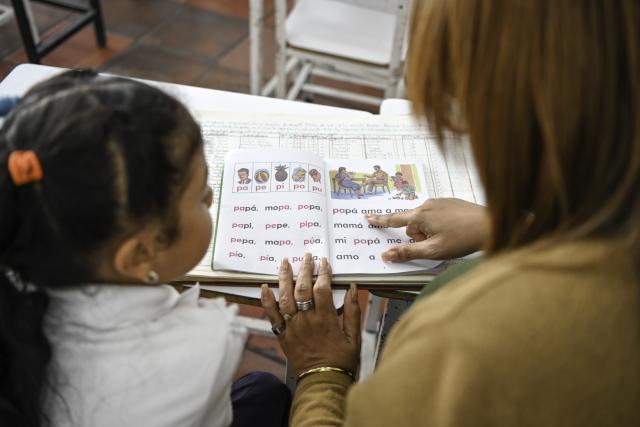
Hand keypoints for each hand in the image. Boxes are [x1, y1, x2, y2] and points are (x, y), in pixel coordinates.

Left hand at [260, 254, 360, 375]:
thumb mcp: (354, 337)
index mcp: (325, 320)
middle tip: (306, 257)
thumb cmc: (341, 361)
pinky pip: (271, 315)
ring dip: (284, 278)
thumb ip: (353, 312)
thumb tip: (353, 289)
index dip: (322, 273)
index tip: (323, 262)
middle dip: (304, 270)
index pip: (322, 289)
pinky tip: (264, 287)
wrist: (323, 382)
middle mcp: (307, 321)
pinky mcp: (283, 335)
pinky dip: (266, 300)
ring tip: (284, 263)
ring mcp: (292, 327)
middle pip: (302, 289)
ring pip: (285, 297)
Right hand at [366, 198, 489, 260]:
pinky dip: (440, 225)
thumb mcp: (433, 250)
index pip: (394, 220)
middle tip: (438, 244)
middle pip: (413, 225)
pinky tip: (454, 231)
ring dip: (430, 232)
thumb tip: (386, 255)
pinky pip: (436, 215)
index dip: (380, 221)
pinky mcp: (450, 202)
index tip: (367, 217)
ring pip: (426, 221)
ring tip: (450, 238)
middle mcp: (427, 204)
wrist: (491, 224)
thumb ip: (408, 252)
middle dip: (419, 236)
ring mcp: (440, 202)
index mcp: (421, 215)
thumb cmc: (463, 239)